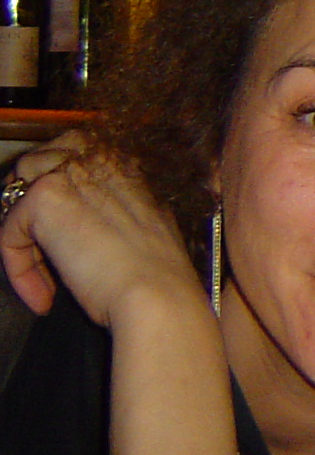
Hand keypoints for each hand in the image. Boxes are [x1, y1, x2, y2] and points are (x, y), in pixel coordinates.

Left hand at [1, 136, 203, 325]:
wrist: (157, 295)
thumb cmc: (159, 275)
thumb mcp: (149, 224)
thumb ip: (119, 210)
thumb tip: (94, 221)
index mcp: (123, 162)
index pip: (69, 159)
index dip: (55, 192)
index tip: (56, 231)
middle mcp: (96, 157)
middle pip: (35, 169)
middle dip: (27, 209)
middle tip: (35, 253)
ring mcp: (68, 172)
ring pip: (15, 199)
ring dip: (21, 241)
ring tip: (40, 278)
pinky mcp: (43, 198)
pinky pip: (9, 233)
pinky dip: (19, 269)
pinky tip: (42, 297)